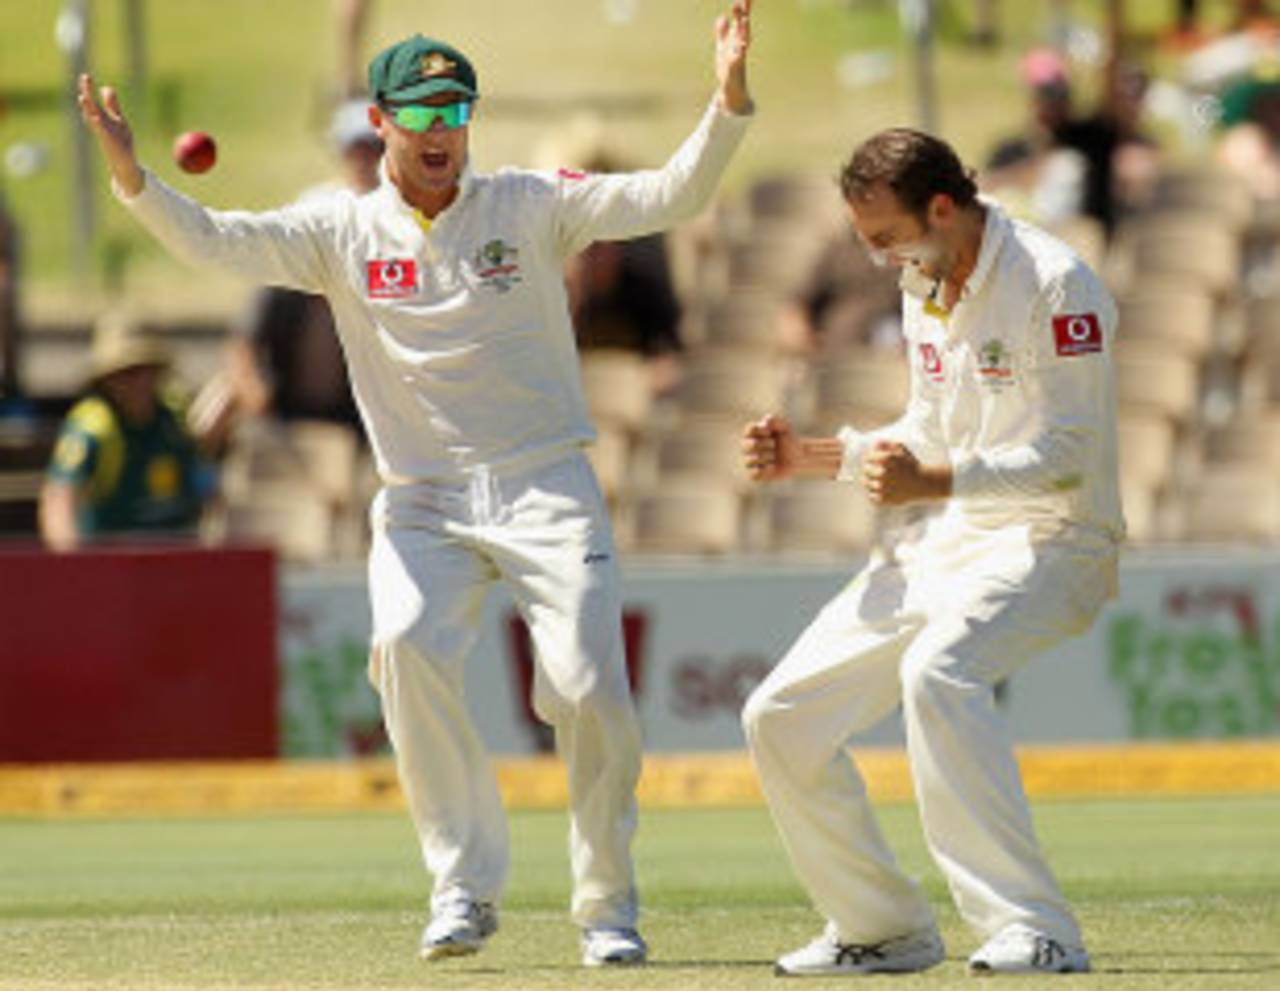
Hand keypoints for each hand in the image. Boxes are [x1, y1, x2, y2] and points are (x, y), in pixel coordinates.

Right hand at [77, 73, 143, 195]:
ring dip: (88, 108)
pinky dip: (99, 125)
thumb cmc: (120, 141)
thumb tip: (106, 87)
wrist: (124, 164)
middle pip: (92, 106)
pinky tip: (96, 117)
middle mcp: (101, 125)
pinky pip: (103, 133)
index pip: (93, 101)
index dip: (89, 90)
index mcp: (102, 118)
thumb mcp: (118, 120)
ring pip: (94, 119)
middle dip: (87, 93)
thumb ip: (112, 105)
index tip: (85, 76)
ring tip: (82, 97)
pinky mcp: (110, 143)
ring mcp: (104, 134)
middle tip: (84, 78)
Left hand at [714, 0, 752, 114]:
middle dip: (742, 13)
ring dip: (744, 30)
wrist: (730, 86)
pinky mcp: (735, 66)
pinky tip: (742, 46)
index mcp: (736, 37)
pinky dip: (740, 52)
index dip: (743, 6)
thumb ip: (722, 32)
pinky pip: (738, 58)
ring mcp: (739, 54)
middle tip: (742, 0)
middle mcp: (740, 43)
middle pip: (742, 25)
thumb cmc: (727, 65)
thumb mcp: (723, 46)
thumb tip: (722, 18)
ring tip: (745, 19)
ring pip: (742, 39)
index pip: (740, 18)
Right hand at [742, 413, 797, 481]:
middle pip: (747, 446)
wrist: (798, 456)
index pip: (749, 430)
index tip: (770, 432)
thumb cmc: (788, 440)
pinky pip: (753, 474)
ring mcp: (751, 461)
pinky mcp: (757, 474)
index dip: (760, 431)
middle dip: (762, 445)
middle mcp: (749, 447)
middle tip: (773, 444)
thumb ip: (776, 421)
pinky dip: (764, 470)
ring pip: (749, 460)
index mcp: (753, 434)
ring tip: (773, 456)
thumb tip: (766, 421)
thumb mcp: (785, 427)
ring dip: (764, 457)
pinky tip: (772, 466)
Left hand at [861, 440, 951, 505]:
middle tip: (871, 470)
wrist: (924, 483)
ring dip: (869, 481)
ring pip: (866, 483)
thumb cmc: (911, 465)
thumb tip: (874, 444)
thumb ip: (887, 444)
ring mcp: (884, 487)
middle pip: (865, 470)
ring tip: (876, 480)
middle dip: (868, 469)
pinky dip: (874, 493)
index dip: (868, 458)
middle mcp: (884, 473)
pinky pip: (872, 496)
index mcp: (887, 459)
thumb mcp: (901, 450)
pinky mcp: (885, 499)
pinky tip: (881, 490)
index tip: (870, 460)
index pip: (868, 457)